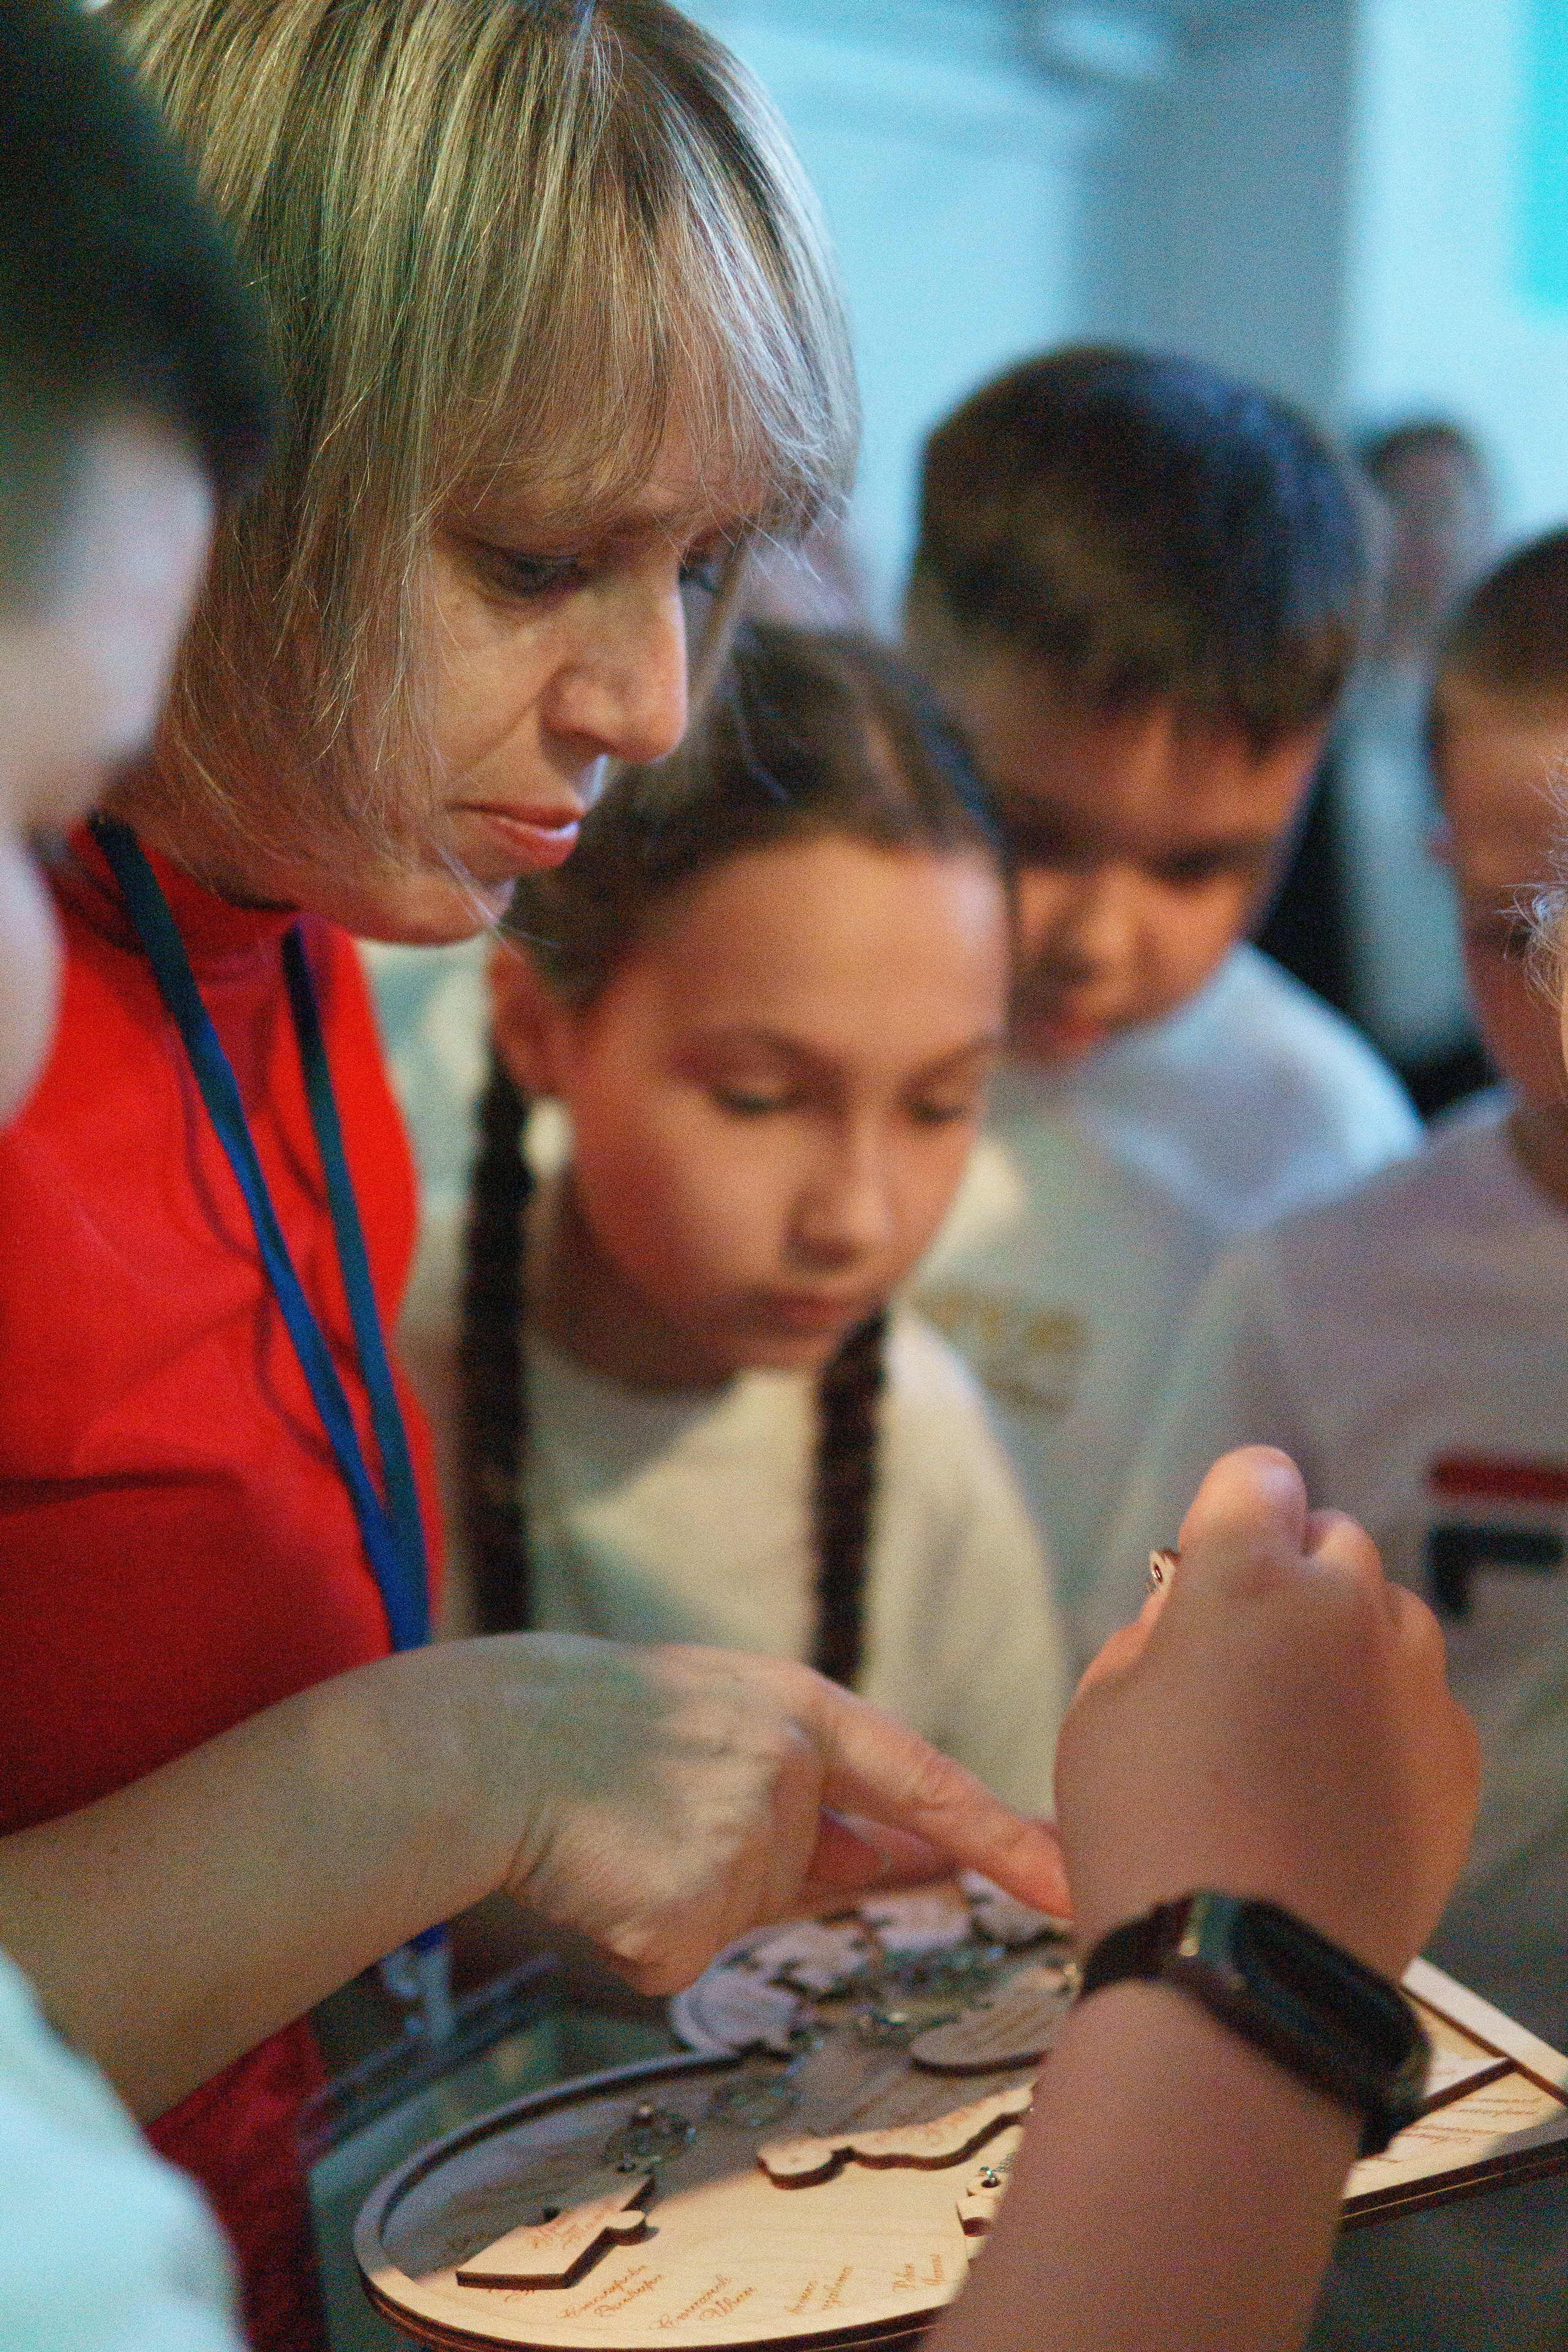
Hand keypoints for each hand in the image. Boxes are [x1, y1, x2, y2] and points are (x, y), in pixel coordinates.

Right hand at [457, 1634, 1069, 1993]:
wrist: (483, 1744)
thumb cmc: (590, 1726)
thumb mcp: (715, 1718)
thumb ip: (811, 1785)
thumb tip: (903, 1853)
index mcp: (800, 1709)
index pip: (927, 1784)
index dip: (1002, 1836)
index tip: (1068, 1877)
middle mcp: (791, 1773)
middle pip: (799, 1871)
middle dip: (736, 1865)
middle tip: (643, 1815)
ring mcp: (746, 1847)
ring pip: (732, 1917)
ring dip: (675, 1894)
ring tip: (610, 1829)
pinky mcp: (694, 1923)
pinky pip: (680, 1956)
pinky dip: (636, 1935)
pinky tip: (597, 1876)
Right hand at [1055, 1447, 1477, 1977]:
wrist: (1242, 1971)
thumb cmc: (1148, 1836)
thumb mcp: (1100, 1709)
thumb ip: (1157, 1632)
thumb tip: (1193, 1614)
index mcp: (1246, 1575)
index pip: (1256, 1476)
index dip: (1231, 1511)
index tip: (1215, 1555)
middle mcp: (1346, 1607)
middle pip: (1331, 1541)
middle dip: (1292, 1578)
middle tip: (1244, 1658)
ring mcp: (1414, 1683)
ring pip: (1388, 1619)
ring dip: (1347, 1646)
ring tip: (1294, 1735)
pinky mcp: (1455, 1757)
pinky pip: (1421, 1704)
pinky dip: (1385, 1725)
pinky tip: (1334, 1792)